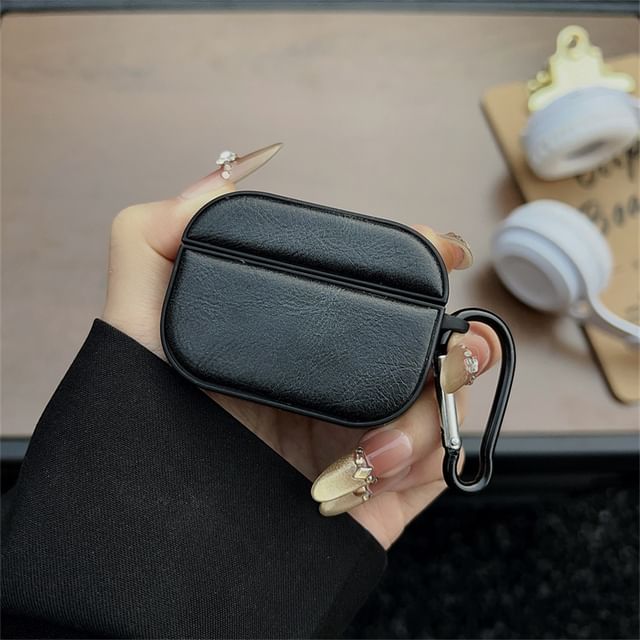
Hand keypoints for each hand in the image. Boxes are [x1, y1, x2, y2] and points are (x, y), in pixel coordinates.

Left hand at [103, 144, 500, 548]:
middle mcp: (335, 385)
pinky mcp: (377, 493)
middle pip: (427, 347)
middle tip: (452, 344)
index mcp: (301, 342)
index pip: (373, 295)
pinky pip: (435, 471)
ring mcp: (360, 438)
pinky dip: (421, 465)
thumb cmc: (147, 432)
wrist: (157, 544)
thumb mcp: (135, 329)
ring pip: (441, 405)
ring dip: (426, 414)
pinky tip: (370, 472)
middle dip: (457, 341)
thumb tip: (214, 185)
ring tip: (371, 447)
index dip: (414, 264)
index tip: (437, 248)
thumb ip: (151, 244)